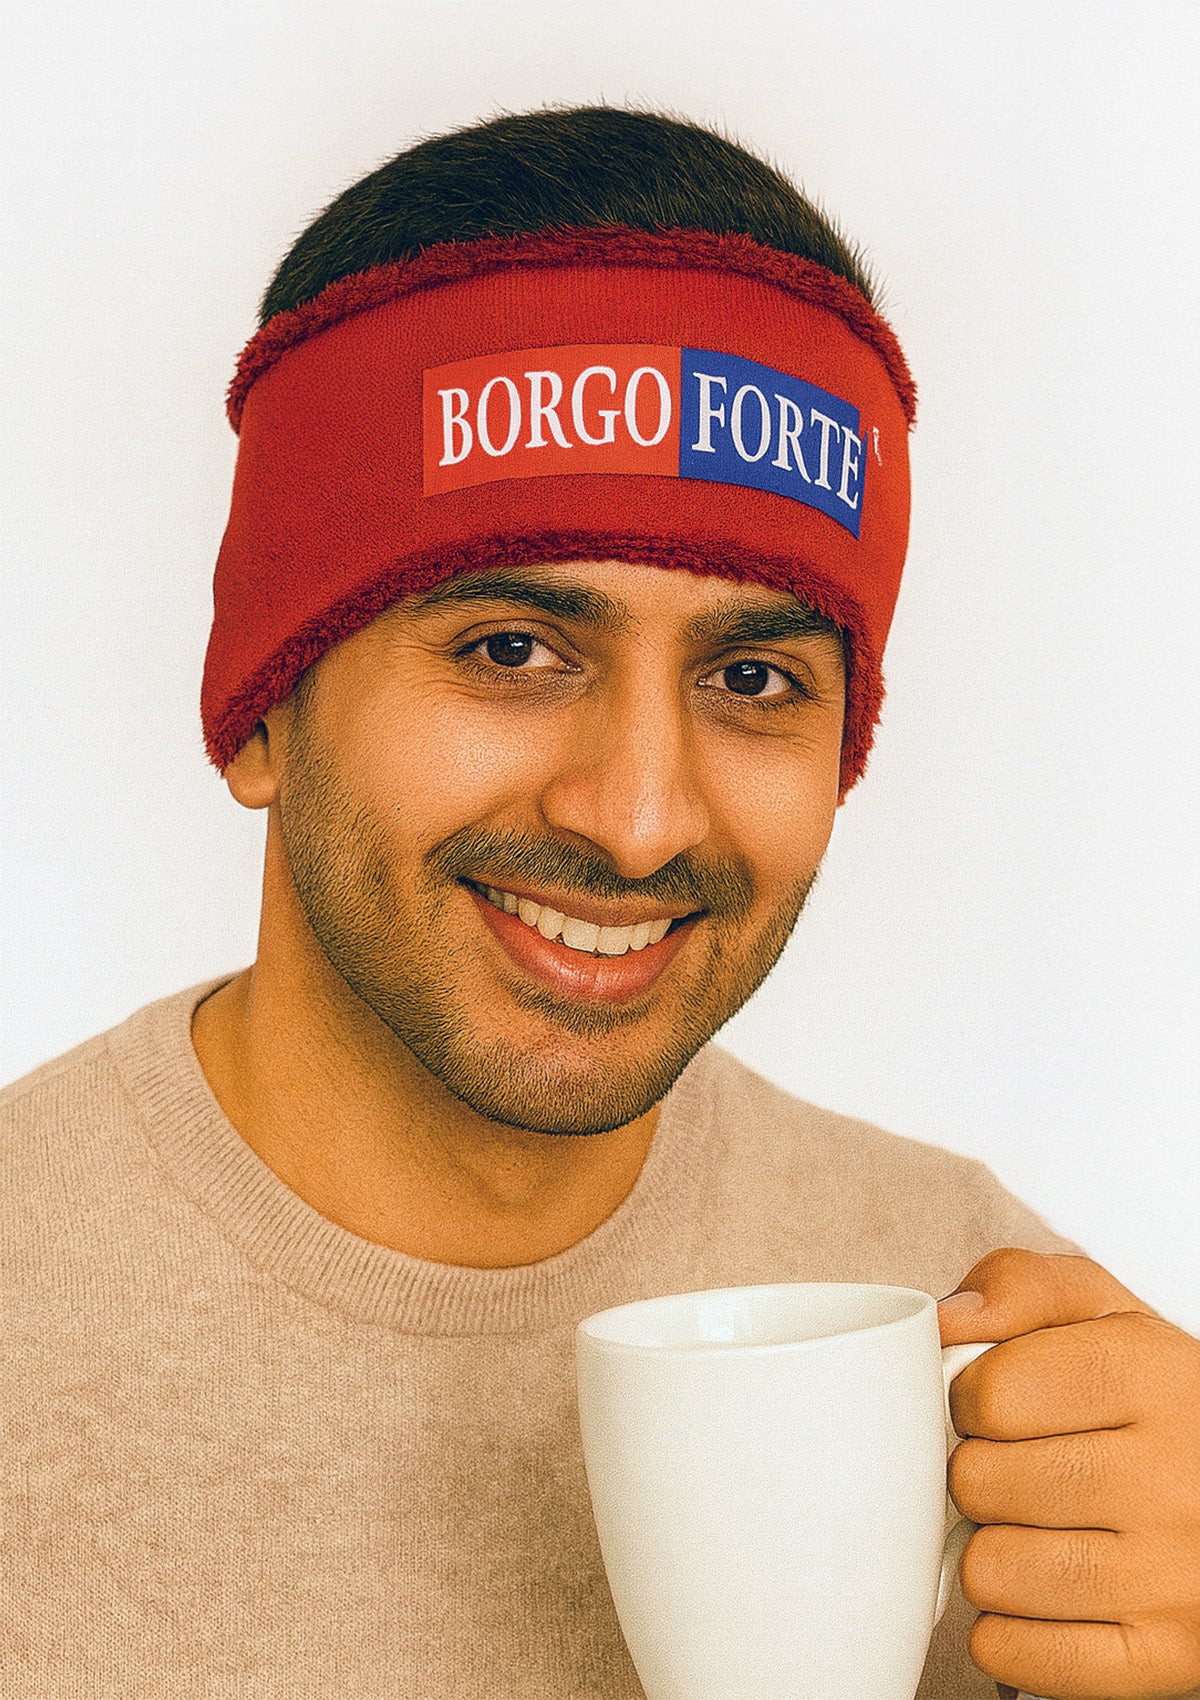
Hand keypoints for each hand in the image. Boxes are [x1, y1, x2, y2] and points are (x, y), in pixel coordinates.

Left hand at [938, 1249, 1199, 1699]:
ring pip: (990, 1570)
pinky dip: (1012, 1629)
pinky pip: (1015, 1653)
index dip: (971, 1399)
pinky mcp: (1165, 1657)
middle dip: (982, 1473)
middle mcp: (1172, 1478)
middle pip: (977, 1483)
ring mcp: (1173, 1577)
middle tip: (1025, 1469)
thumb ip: (1022, 1286)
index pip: (987, 1393)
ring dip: (996, 1551)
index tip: (997, 1406)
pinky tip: (1049, 1592)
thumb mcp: (1107, 1316)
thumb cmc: (1160, 1402)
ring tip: (1043, 1528)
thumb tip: (946, 1318)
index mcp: (1152, 1375)